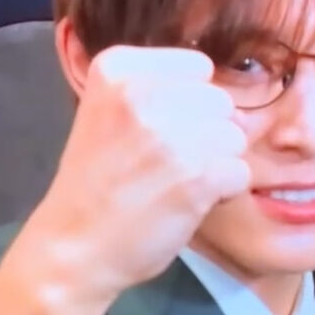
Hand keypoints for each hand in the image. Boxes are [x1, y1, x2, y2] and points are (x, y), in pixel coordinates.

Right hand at [30, 45, 251, 295]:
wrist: (74, 247)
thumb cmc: (96, 186)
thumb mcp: (108, 115)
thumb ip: (159, 94)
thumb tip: (232, 107)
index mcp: (116, 68)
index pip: (196, 66)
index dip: (190, 105)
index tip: (158, 135)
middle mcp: (143, 92)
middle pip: (220, 101)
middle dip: (206, 134)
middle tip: (168, 166)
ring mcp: (171, 133)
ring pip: (234, 136)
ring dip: (216, 164)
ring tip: (177, 185)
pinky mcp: (196, 174)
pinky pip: (240, 172)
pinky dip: (223, 193)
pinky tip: (188, 204)